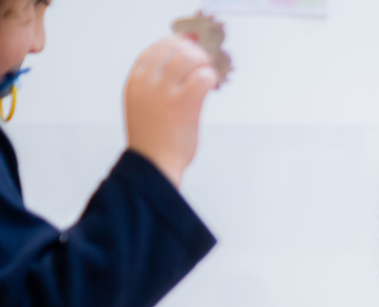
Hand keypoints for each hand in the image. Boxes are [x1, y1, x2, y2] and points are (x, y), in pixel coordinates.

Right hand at [125, 35, 217, 186]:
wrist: (154, 164)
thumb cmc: (153, 141)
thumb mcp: (144, 107)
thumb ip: (156, 88)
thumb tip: (183, 72)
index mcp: (135, 82)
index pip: (155, 50)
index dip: (175, 42)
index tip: (188, 41)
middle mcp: (148, 82)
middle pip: (173, 49)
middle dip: (193, 51)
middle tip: (205, 60)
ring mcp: (165, 91)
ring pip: (189, 58)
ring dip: (204, 62)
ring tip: (209, 73)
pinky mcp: (184, 102)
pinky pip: (202, 77)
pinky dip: (210, 76)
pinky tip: (213, 86)